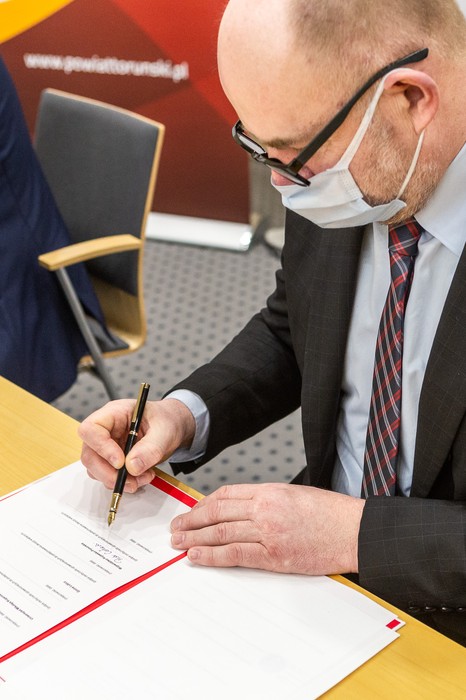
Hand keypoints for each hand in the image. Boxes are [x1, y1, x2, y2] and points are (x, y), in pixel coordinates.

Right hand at [79, 398, 195, 491]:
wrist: (172, 428)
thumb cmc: (166, 421)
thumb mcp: (165, 431)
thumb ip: (151, 447)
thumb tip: (132, 467)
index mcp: (114, 413)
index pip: (91, 429)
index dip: (101, 447)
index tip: (120, 462)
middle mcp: (105, 430)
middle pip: (89, 454)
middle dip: (108, 473)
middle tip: (131, 481)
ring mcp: (106, 446)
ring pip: (96, 469)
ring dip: (117, 480)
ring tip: (143, 478)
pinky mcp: (111, 461)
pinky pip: (108, 476)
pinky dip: (123, 483)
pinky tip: (141, 478)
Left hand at [171, 483, 363, 574]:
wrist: (354, 530)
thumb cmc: (330, 513)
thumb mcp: (296, 495)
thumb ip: (268, 500)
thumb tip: (243, 510)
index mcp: (270, 491)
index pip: (225, 495)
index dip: (203, 504)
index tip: (191, 511)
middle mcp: (265, 508)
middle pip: (217, 513)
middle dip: (191, 521)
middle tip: (175, 528)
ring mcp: (268, 532)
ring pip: (221, 533)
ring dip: (194, 538)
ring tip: (178, 543)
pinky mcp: (275, 556)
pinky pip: (235, 555)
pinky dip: (212, 556)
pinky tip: (196, 557)